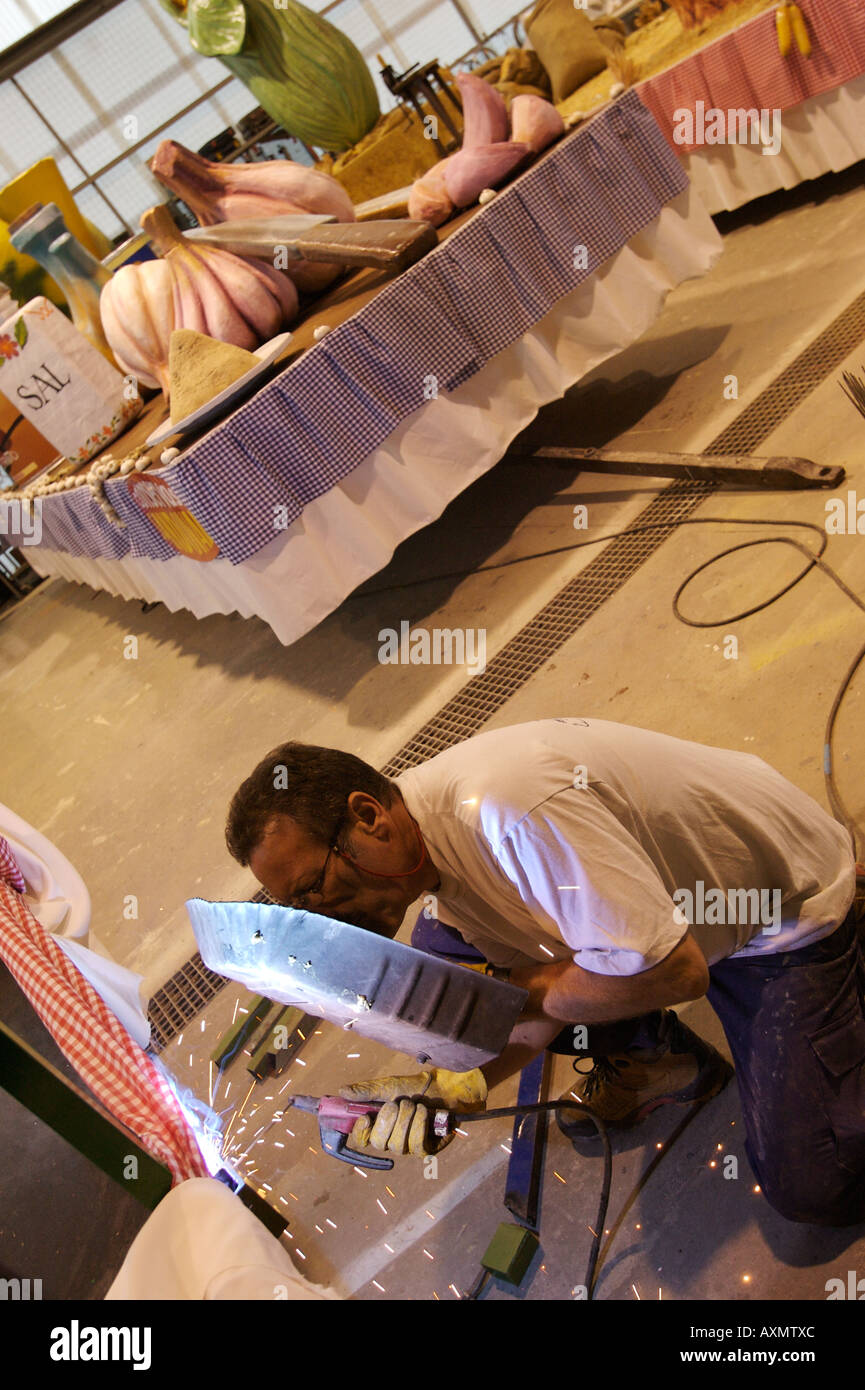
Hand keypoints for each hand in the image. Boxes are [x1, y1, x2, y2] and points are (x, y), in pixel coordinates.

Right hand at [338, 1068, 486, 1155]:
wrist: (444, 1089)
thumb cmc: (415, 1088)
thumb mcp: (388, 1086)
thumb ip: (366, 1092)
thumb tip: (341, 1092)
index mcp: (378, 1126)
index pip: (361, 1140)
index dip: (360, 1133)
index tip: (365, 1118)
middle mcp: (391, 1139)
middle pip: (379, 1144)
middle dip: (388, 1121)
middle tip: (398, 1103)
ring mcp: (408, 1147)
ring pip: (398, 1145)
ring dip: (406, 1120)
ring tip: (414, 1104)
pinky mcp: (426, 1149)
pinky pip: (417, 1146)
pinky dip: (419, 1126)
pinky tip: (424, 1112)